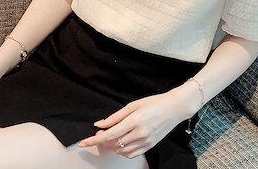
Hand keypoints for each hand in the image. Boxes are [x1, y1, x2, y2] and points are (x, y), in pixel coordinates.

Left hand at [77, 89, 195, 158]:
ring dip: (111, 146)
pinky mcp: (149, 146)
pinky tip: (121, 142)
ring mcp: (145, 142)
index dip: (94, 140)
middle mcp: (139, 134)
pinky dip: (121, 150)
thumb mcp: (133, 105)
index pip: (109, 135)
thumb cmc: (154, 103)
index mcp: (134, 121)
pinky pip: (130, 154)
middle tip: (100, 132)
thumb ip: (115, 117)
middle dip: (102, 140)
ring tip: (110, 136)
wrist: (174, 109)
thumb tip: (99, 124)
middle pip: (113, 144)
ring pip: (120, 151)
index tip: (84, 142)